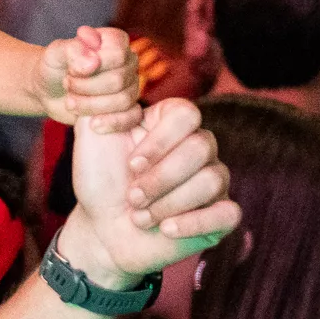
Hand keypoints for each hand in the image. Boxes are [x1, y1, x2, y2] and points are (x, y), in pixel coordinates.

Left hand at [35, 25, 143, 129]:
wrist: (48, 90)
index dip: (93, 65)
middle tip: (67, 85)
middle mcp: (128, 62)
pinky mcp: (126, 108)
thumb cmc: (53, 67)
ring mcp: (130, 86)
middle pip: (118, 80)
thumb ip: (73, 50)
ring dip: (91, 105)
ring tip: (70, 101)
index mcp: (115, 41)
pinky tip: (93, 124)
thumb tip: (93, 63)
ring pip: (123, 100)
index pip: (118, 53)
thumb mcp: (55, 53)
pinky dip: (112, 122)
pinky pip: (132, 117)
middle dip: (86, 87)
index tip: (71, 69)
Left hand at [63, 98, 238, 281]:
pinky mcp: (220, 215)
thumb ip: (100, 104)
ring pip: (212, 180)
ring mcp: (213, 180)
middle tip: (132, 198)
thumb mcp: (90, 138)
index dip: (160, 141)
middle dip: (160, 178)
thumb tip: (118, 89)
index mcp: (171, 124)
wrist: (101, 229)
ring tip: (140, 217)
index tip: (130, 165)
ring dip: (169, 203)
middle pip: (201, 147)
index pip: (186, 114)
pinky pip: (229, 213)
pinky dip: (194, 223)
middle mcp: (199, 147)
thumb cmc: (100, 180)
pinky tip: (166, 229)